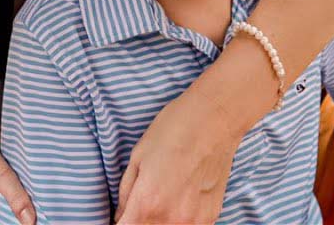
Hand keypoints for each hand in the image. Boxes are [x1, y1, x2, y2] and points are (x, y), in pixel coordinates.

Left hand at [115, 89, 241, 223]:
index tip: (122, 217)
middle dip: (138, 222)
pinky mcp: (210, 217)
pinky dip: (178, 222)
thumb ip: (126, 194)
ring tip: (159, 203)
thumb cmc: (173, 131)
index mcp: (148, 202)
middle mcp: (172, 218)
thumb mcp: (137, 158)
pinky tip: (176, 204)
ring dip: (158, 223)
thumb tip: (120, 216)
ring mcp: (194, 221)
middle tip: (139, 208)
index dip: (121, 223)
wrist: (214, 119)